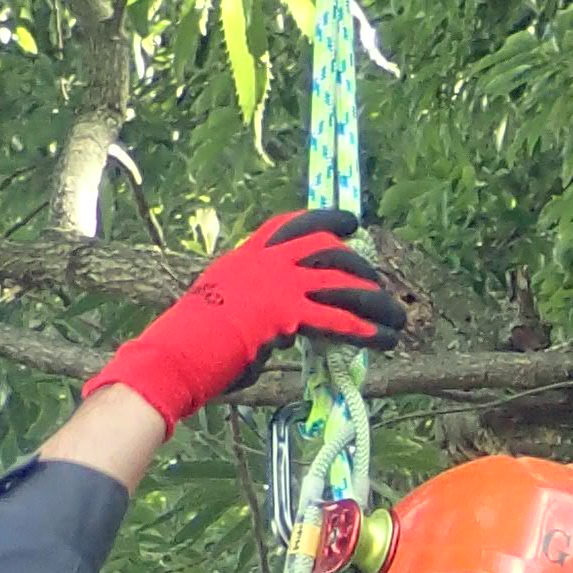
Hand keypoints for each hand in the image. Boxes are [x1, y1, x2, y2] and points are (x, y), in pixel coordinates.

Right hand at [81, 207, 402, 432]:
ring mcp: (278, 286)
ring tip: (396, 318)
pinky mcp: (288, 315)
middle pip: (326, 250)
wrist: (175, 352)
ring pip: (341, 284)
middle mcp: (265, 263)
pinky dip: (365, 331)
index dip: (324, 221)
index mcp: (246, 257)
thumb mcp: (221, 308)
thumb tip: (280, 329)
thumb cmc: (188, 342)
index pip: (290, 226)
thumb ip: (253, 308)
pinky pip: (338, 321)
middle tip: (379, 282)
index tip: (349, 222)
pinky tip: (385, 340)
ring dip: (374, 302)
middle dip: (359, 265)